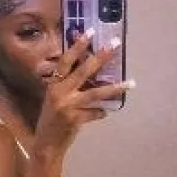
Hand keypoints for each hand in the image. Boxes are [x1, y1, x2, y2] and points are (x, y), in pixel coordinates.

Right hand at [34, 29, 134, 154]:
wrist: (46, 144)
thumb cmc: (51, 120)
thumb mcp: (55, 99)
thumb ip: (68, 86)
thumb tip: (91, 72)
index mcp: (53, 84)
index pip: (65, 60)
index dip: (77, 46)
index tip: (91, 32)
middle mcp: (59, 93)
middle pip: (83, 70)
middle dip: (101, 57)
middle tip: (115, 45)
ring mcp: (67, 106)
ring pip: (95, 93)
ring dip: (115, 88)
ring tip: (131, 83)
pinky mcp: (74, 120)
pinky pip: (95, 112)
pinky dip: (102, 112)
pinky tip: (106, 111)